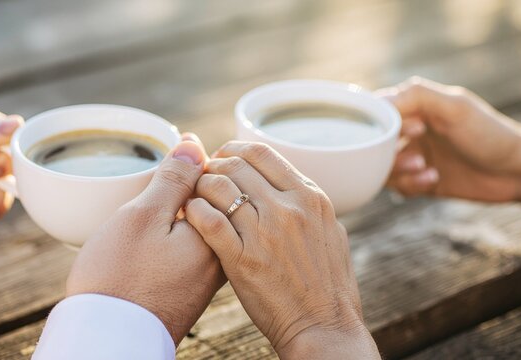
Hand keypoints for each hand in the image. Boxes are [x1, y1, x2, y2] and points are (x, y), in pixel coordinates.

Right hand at [66, 134, 225, 345]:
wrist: (107, 339)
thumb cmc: (119, 278)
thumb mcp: (142, 216)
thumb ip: (173, 180)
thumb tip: (194, 144)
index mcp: (216, 235)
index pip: (217, 182)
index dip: (189, 166)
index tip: (167, 168)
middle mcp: (220, 257)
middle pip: (211, 204)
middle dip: (184, 191)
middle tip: (151, 198)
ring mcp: (208, 276)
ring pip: (200, 226)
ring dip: (176, 214)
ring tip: (145, 220)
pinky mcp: (192, 289)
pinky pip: (191, 249)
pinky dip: (175, 237)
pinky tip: (149, 244)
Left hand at [184, 141, 379, 358]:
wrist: (324, 325)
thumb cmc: (327, 282)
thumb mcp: (328, 230)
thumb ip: (305, 202)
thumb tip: (283, 181)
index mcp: (309, 196)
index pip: (262, 152)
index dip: (233, 149)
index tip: (222, 157)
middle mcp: (288, 208)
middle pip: (235, 165)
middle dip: (211, 165)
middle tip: (201, 175)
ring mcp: (265, 232)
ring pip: (217, 187)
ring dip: (199, 187)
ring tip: (194, 196)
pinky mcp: (243, 259)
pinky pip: (208, 220)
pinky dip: (194, 211)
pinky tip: (192, 215)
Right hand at [379, 77, 520, 203]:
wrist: (517, 172)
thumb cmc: (490, 134)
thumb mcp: (455, 108)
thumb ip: (417, 96)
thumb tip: (378, 102)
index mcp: (414, 107)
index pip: (375, 111)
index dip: (380, 123)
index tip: (410, 129)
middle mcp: (408, 131)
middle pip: (373, 143)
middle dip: (387, 152)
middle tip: (415, 155)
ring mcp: (413, 156)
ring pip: (381, 167)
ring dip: (399, 171)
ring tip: (424, 168)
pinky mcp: (418, 180)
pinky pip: (398, 186)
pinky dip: (411, 185)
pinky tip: (433, 179)